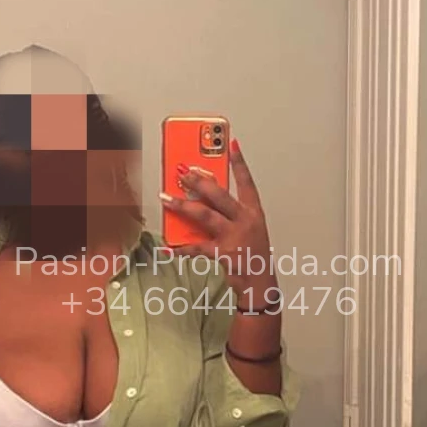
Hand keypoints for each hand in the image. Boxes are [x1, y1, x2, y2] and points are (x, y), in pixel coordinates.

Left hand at [161, 138, 276, 300]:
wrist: (259, 282)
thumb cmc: (251, 254)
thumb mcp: (247, 229)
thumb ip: (228, 214)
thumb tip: (200, 201)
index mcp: (253, 212)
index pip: (247, 182)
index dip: (239, 163)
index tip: (232, 144)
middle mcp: (246, 221)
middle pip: (219, 194)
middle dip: (199, 181)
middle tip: (183, 172)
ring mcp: (235, 236)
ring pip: (204, 215)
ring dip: (182, 206)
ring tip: (167, 198)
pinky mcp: (223, 252)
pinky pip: (196, 247)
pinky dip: (180, 248)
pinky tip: (168, 246)